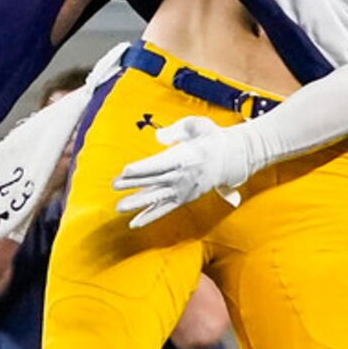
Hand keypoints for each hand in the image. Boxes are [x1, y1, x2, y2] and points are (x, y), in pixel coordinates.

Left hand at [114, 116, 255, 229]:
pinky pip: (165, 209)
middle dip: (134, 184)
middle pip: (155, 181)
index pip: (161, 164)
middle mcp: (184, 176)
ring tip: (119, 208)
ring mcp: (183, 190)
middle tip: (114, 185)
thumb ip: (177, 129)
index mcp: (187, 157)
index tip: (126, 170)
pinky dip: (150, 217)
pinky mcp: (183, 198)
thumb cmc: (212, 138)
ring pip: (157, 198)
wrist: (233, 158)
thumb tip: (159, 138)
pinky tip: (134, 224)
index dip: (143, 168)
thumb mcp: (198, 125)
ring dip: (138, 203)